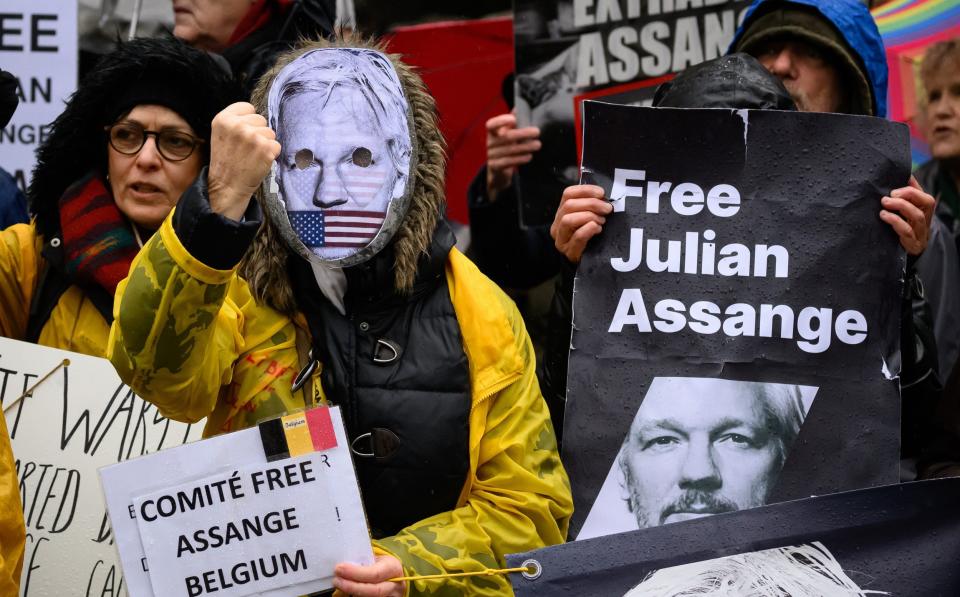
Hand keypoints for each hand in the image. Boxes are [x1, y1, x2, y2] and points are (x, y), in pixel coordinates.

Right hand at [207, 102, 280, 220]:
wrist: (227, 186)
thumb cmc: (226, 161)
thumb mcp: (221, 135)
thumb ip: (235, 122)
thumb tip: (257, 115)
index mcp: (223, 119)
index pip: (248, 107)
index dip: (248, 120)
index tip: (242, 133)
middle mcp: (237, 125)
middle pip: (261, 119)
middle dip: (257, 132)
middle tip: (246, 149)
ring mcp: (252, 137)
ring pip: (270, 132)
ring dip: (265, 143)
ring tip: (251, 156)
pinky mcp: (265, 149)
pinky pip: (277, 145)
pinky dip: (272, 154)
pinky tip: (259, 161)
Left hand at [332, 555, 404, 596]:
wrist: (393, 575)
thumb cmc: (381, 564)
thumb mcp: (377, 557)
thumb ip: (363, 560)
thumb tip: (343, 561)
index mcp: (393, 568)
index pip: (375, 574)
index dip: (355, 573)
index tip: (339, 568)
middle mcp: (394, 585)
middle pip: (374, 591)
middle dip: (352, 587)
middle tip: (336, 580)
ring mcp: (391, 596)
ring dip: (351, 594)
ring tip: (339, 585)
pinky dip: (354, 596)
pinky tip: (344, 593)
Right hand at [485, 113, 540, 201]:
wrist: (497, 169)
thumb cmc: (505, 147)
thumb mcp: (507, 133)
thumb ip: (511, 122)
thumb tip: (517, 107)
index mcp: (492, 132)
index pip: (491, 124)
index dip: (501, 121)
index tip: (513, 119)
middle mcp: (489, 143)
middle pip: (506, 137)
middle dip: (523, 134)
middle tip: (537, 132)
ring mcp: (491, 155)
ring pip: (509, 150)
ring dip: (526, 147)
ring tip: (537, 145)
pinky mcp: (495, 166)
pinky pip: (508, 162)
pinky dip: (520, 159)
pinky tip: (529, 156)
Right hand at [550, 184, 611, 262]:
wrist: (587, 263)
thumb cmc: (590, 236)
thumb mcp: (589, 217)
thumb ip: (591, 205)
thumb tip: (602, 193)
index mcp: (562, 212)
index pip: (568, 194)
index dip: (585, 190)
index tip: (601, 193)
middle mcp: (557, 225)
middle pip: (569, 206)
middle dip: (591, 204)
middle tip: (607, 209)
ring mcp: (561, 239)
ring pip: (568, 220)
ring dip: (589, 217)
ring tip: (602, 221)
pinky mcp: (569, 252)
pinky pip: (577, 237)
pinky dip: (589, 229)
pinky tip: (598, 229)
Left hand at [879, 176, 934, 255]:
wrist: (908, 252)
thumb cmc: (903, 226)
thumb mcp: (904, 210)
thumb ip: (905, 194)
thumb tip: (904, 173)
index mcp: (924, 210)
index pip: (924, 196)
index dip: (910, 190)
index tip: (892, 191)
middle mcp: (926, 219)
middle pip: (926, 203)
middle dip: (907, 196)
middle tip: (887, 197)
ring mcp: (921, 232)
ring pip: (918, 216)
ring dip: (900, 208)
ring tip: (883, 205)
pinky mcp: (913, 244)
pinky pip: (907, 232)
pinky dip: (896, 223)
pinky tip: (884, 217)